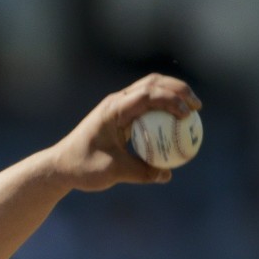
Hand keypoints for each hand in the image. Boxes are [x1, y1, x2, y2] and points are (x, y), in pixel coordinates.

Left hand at [51, 73, 201, 192]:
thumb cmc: (82, 167)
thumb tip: (167, 175)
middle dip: (178, 90)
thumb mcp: (112, 172)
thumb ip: (141, 173)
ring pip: (150, 89)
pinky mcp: (120, 115)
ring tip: (193, 109)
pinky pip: (146, 105)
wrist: (60, 166)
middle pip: (153, 83)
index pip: (147, 95)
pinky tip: (177, 121)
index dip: (171, 100)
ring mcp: (117, 106)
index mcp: (113, 110)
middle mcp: (115, 102)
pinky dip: (164, 107)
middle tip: (198, 106)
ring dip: (173, 94)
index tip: (188, 114)